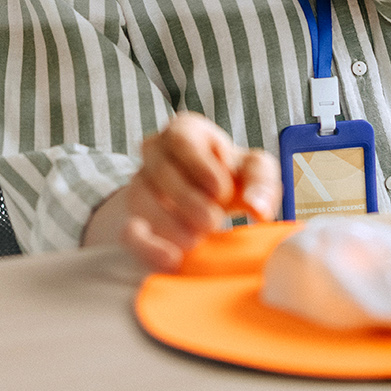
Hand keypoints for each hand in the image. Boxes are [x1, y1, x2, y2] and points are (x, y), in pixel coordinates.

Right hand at [91, 112, 281, 271]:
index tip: (223, 192)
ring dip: (170, 225)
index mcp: (184, 131)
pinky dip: (148, 248)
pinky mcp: (132, 219)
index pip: (181, 140)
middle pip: (161, 171)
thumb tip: (258, 208)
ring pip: (142, 200)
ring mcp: (138, 184)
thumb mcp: (254, 170)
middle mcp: (154, 152)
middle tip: (213, 221)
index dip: (201, 167)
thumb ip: (261, 182)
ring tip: (197, 240)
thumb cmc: (232, 178)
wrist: (210, 202)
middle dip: (188, 200)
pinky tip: (173, 259)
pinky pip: (128, 232)